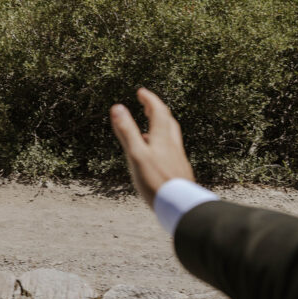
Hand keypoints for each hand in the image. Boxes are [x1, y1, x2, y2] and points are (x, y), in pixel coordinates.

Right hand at [111, 88, 194, 205]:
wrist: (180, 206)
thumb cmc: (156, 182)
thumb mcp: (136, 155)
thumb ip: (127, 131)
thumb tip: (117, 107)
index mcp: (162, 139)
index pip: (158, 111)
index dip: (149, 99)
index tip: (141, 92)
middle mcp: (172, 146)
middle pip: (168, 122)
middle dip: (157, 110)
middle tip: (147, 105)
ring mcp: (178, 159)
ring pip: (171, 137)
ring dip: (161, 127)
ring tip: (149, 129)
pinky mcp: (180, 172)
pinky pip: (172, 152)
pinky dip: (163, 145)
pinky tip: (157, 158)